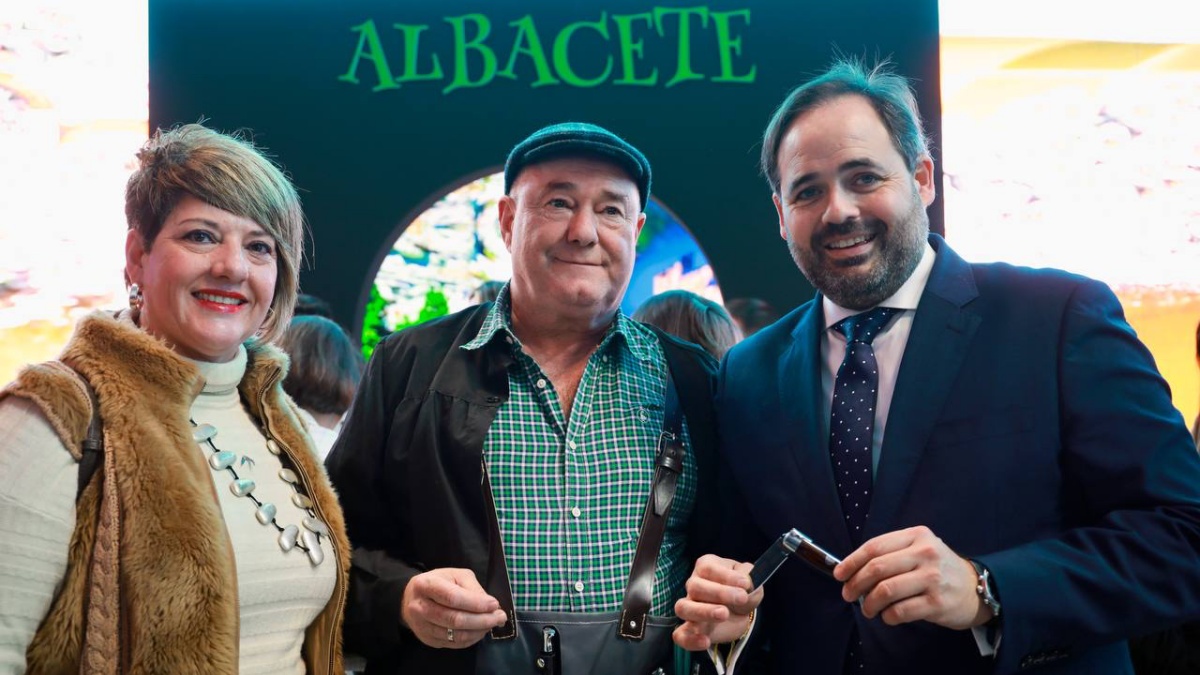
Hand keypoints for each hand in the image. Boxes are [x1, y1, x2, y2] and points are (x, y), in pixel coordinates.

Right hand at [401, 568, 508, 648]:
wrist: (412, 598)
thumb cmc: (439, 583)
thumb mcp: (456, 575)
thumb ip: (472, 588)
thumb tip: (490, 606)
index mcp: (426, 585)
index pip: (453, 598)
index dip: (476, 603)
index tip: (494, 604)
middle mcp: (419, 607)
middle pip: (455, 619)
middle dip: (482, 620)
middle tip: (500, 617)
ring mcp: (421, 626)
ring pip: (455, 634)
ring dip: (479, 631)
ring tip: (492, 623)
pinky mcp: (427, 640)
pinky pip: (454, 643)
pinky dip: (471, 638)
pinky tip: (480, 631)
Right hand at [673, 554, 761, 650]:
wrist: (740, 611)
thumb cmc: (741, 589)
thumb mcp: (749, 580)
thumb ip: (749, 576)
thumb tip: (746, 580)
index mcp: (706, 567)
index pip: (708, 568)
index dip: (726, 576)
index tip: (745, 584)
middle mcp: (693, 585)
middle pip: (695, 586)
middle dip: (719, 593)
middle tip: (742, 598)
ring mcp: (689, 608)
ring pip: (683, 608)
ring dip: (703, 612)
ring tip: (724, 614)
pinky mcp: (689, 630)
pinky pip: (680, 635)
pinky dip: (690, 639)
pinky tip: (706, 641)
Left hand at [834, 526, 988, 629]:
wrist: (975, 588)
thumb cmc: (938, 568)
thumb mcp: (919, 549)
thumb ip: (891, 553)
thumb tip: (851, 570)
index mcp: (917, 536)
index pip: (874, 547)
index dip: (851, 562)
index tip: (839, 574)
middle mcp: (926, 554)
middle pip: (877, 569)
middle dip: (855, 584)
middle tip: (848, 594)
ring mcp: (933, 578)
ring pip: (885, 591)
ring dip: (869, 603)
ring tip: (868, 609)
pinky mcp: (937, 603)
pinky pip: (900, 611)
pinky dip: (887, 616)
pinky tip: (888, 616)